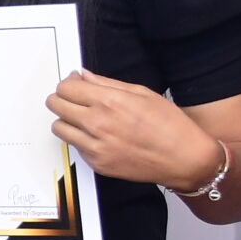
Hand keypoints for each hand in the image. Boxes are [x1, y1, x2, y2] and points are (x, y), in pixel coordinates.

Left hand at [47, 69, 220, 188]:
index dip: (68, 84)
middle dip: (62, 99)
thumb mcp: (142, 93)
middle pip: (55, 105)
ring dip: (67, 120)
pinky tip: (99, 136)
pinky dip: (80, 139)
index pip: (65, 88)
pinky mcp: (96, 163)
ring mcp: (95, 146)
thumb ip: (107, 83)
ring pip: (58, 127)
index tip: (75, 84)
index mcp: (109, 102)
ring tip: (84, 119)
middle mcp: (97, 123)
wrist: (185, 159)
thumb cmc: (171, 126)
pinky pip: (74, 146)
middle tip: (75, 99)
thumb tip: (84, 75)